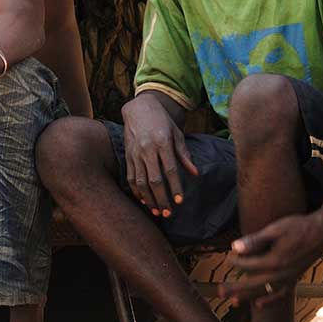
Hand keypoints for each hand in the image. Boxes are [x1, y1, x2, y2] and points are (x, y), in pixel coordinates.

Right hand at [120, 96, 197, 216]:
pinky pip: (130, 177)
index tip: (179, 201)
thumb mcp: (177, 133)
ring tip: (156, 211)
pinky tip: (143, 201)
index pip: (170, 169)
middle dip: (161, 198)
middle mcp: (147, 149)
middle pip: (154, 179)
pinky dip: (136, 191)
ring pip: (141, 181)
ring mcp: (135, 153)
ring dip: (148, 199)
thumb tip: (195, 173)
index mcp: (162, 142)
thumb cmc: (162, 121)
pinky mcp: (127, 156)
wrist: (138, 109)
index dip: (175, 187)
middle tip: (168, 213)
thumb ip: (184, 154)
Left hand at [223, 207, 322, 302]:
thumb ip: (255, 240)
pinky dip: (269, 300)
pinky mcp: (294, 279)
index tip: (228, 256)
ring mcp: (288, 278)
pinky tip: (259, 305)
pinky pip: (280, 294)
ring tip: (233, 302)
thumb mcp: (275, 229)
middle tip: (220, 292)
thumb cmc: (298, 227)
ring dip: (248, 297)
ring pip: (264, 292)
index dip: (236, 261)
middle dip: (235, 288)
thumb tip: (235, 247)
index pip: (248, 265)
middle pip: (253, 284)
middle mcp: (281, 274)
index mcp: (274, 261)